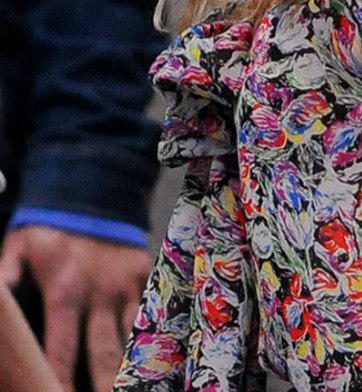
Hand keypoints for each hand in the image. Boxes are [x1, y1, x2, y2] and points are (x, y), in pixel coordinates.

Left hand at [0, 225, 150, 391]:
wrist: (97, 187)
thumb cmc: (51, 226)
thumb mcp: (18, 249)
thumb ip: (4, 279)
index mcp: (65, 290)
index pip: (61, 351)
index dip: (57, 381)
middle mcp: (99, 294)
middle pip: (102, 355)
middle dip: (101, 386)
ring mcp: (125, 287)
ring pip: (130, 339)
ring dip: (127, 370)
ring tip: (127, 390)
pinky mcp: (143, 278)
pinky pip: (148, 316)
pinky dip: (149, 340)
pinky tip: (149, 364)